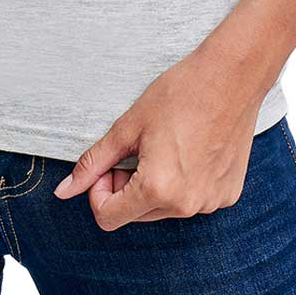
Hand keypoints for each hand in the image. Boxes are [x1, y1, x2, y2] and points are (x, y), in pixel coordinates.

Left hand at [51, 39, 265, 230]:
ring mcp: (211, 203)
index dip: (99, 190)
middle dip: (126, 188)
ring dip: (155, 186)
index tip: (109, 164)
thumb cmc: (179, 93)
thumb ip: (94, 162)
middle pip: (136, 214)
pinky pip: (193, 200)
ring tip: (166, 146)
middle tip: (136, 150)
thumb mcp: (128, 126)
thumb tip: (63, 192)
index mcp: (157, 189)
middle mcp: (186, 205)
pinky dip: (184, 183)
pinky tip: (192, 150)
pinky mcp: (228, 195)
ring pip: (164, 209)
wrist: (232, 76)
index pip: (108, 217)